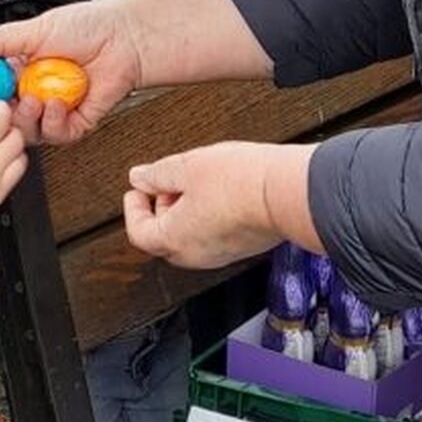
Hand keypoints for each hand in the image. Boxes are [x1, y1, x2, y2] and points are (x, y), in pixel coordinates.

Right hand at [0, 0, 141, 144]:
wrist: (127, 37)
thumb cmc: (90, 27)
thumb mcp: (36, 29)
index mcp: (22, 69)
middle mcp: (37, 91)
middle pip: (8, 116)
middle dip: (3, 113)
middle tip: (3, 103)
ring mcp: (57, 108)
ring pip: (30, 130)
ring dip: (28, 119)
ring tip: (33, 101)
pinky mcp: (78, 121)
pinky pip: (58, 134)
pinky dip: (55, 122)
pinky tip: (58, 104)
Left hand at [124, 140, 319, 271]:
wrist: (288, 192)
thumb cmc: (242, 182)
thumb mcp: (188, 166)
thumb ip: (157, 173)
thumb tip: (140, 177)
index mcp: (174, 239)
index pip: (138, 232)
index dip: (133, 208)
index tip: (139, 188)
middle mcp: (195, 255)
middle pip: (162, 238)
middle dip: (160, 209)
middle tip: (167, 183)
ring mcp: (220, 254)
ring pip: (188, 238)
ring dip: (184, 212)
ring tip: (197, 182)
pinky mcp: (242, 247)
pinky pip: (212, 237)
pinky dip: (206, 217)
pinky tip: (219, 191)